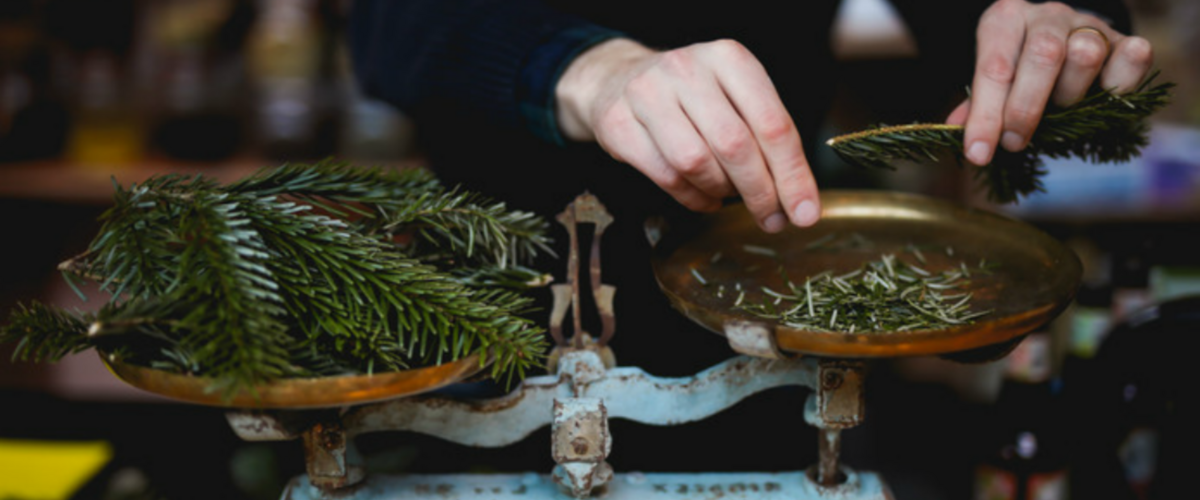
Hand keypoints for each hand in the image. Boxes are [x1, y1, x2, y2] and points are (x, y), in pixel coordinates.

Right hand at [555, 38, 819, 232]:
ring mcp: (648, 93)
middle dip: (760, 192)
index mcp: (729, 58)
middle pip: (735, 145)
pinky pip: (665, 175)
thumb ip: (766, 136)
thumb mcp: (733, 96)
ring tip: (727, 196)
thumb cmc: (690, 97)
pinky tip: (703, 198)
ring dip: (720, 192)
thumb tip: (798, 197)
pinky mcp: (619, 123)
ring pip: (696, 162)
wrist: (616, 79)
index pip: (773, 123)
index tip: (806, 213)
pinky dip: (691, 197)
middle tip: (772, 219)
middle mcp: (688, 69)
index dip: (793, 174)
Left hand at [947, 0, 1154, 165]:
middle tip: (1015, 142)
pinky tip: (1103, 97)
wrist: (1063, 41)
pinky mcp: (1124, 39)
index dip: (986, 116)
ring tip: (1060, 108)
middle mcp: (1047, 15)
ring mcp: (1087, 24)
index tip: (979, 153)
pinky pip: (1132, 56)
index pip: (994, 68)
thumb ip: (977, 105)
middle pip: (1041, 56)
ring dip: (1070, 95)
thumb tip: (960, 134)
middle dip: (1025, 108)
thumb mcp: (993, 80)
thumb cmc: (1019, 69)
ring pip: (1085, 56)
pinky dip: (1119, 84)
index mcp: (1004, 20)